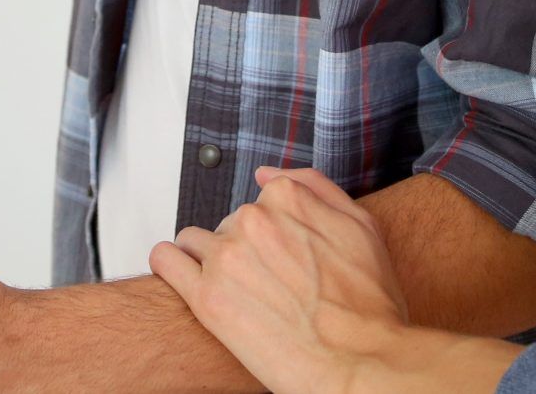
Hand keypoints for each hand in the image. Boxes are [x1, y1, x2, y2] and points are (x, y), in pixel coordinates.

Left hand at [150, 167, 410, 393]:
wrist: (361, 362)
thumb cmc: (368, 304)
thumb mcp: (361, 227)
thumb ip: (313, 187)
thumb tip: (266, 175)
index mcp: (287, 198)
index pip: (260, 201)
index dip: (271, 232)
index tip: (279, 257)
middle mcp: (252, 220)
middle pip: (229, 224)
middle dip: (242, 249)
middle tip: (267, 286)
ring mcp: (226, 257)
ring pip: (196, 242)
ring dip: (209, 261)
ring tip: (234, 293)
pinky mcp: (206, 298)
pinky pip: (167, 261)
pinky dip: (171, 264)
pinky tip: (184, 279)